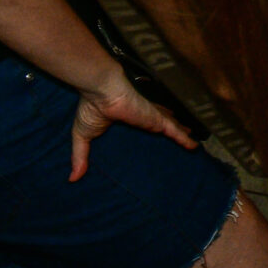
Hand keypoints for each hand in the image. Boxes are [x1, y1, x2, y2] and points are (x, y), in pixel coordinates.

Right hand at [68, 78, 195, 180]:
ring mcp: (152, 117)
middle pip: (162, 121)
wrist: (101, 90)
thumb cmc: (92, 107)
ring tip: (193, 138)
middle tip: (184, 135)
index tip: (160, 133)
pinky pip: (175, 131)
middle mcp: (143, 115)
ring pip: (173, 126)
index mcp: (127, 116)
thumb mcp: (83, 136)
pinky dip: (185, 139)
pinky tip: (194, 146)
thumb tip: (72, 178)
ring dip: (183, 132)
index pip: (144, 121)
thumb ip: (80, 156)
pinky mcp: (157, 119)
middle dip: (173, 127)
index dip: (152, 126)